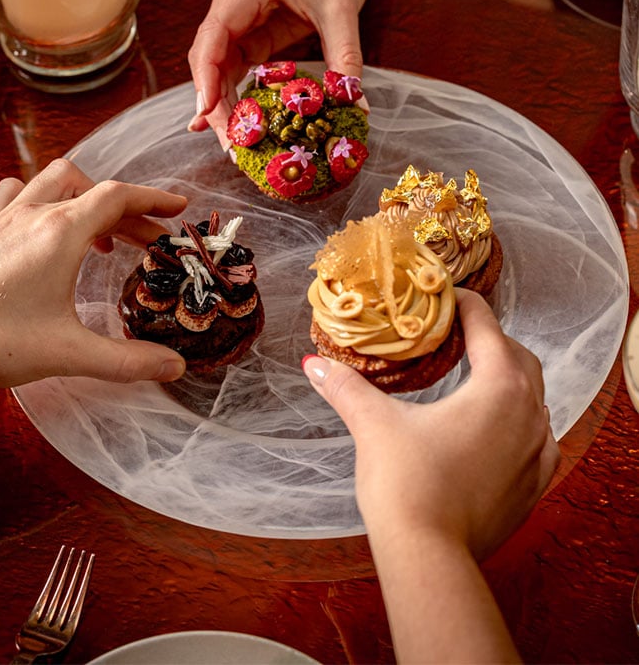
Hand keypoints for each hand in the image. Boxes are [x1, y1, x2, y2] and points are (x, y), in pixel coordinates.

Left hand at [0, 158, 187, 388]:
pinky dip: (40, 198)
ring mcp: (5, 219)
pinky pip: (16, 194)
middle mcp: (35, 214)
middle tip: (150, 238)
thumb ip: (126, 360)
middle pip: (93, 188)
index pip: (119, 197)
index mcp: (61, 232)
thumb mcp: (67, 353)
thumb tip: (173, 365)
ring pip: (54, 180)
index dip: (155, 198)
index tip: (180, 207)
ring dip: (86, 194)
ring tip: (103, 228)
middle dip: (128, 207)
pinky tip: (43, 220)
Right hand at [187, 0, 369, 146]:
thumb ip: (345, 57)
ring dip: (223, 107)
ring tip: (234, 146)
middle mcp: (231, 8)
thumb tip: (354, 106)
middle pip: (207, 62)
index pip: (211, 40)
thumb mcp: (343, 9)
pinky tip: (236, 128)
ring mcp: (237, 23)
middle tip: (231, 146)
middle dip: (214, 105)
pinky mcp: (251, 36)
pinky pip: (235, 71)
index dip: (206, 79)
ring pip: (217, 71)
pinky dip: (236, 98)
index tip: (208, 113)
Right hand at [302, 289, 558, 559]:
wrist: (430, 557)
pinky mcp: (535, 485)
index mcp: (498, 386)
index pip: (487, 326)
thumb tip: (313, 364)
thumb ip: (346, 387)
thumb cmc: (406, 483)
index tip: (444, 296)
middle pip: (518, 357)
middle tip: (454, 336)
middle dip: (490, 340)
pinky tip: (498, 430)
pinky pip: (539, 439)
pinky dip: (522, 422)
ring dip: (509, 381)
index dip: (464, 305)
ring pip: (534, 398)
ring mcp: (537, 452)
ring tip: (473, 378)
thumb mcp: (373, 424)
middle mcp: (529, 413)